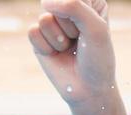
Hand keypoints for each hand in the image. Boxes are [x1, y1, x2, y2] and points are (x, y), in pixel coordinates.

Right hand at [27, 0, 116, 114]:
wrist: (89, 90)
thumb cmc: (97, 59)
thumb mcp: (95, 27)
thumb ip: (73, 5)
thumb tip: (44, 3)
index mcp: (89, 3)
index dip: (83, 15)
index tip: (91, 31)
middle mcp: (69, 9)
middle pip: (57, 5)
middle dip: (70, 27)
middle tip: (79, 42)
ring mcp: (52, 23)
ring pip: (44, 18)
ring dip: (59, 39)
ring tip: (69, 49)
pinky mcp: (38, 37)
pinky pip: (33, 32)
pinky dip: (46, 47)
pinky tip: (56, 55)